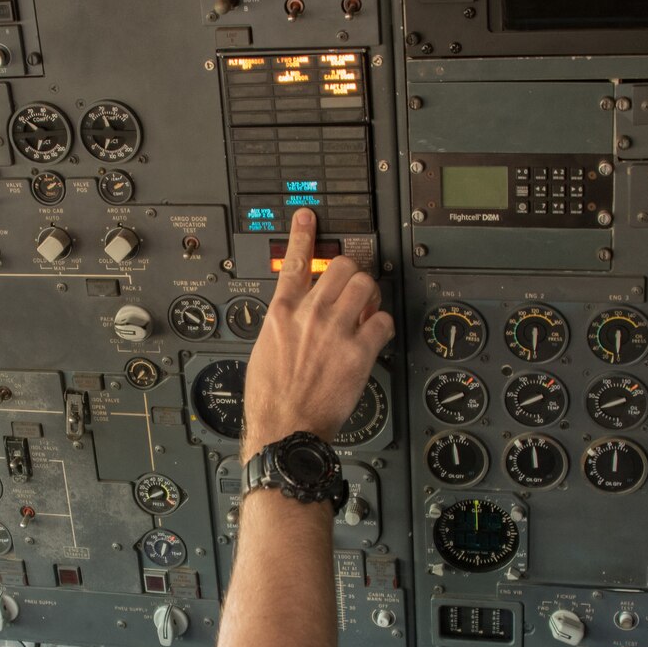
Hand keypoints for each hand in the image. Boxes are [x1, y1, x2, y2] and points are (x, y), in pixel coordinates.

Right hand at [241, 209, 393, 456]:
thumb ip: (284, 326)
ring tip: (366, 310)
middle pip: (341, 266)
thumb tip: (296, 316)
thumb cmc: (272, 399)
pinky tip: (374, 338)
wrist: (284, 430)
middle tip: (353, 290)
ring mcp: (335, 331)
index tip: (308, 216)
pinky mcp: (358, 351)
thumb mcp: (264, 351)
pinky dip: (382, 327)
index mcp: (281, 314)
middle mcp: (309, 315)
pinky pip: (383, 321)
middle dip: (351, 273)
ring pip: (366, 284)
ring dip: (370, 294)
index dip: (303, 234)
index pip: (293, 262)